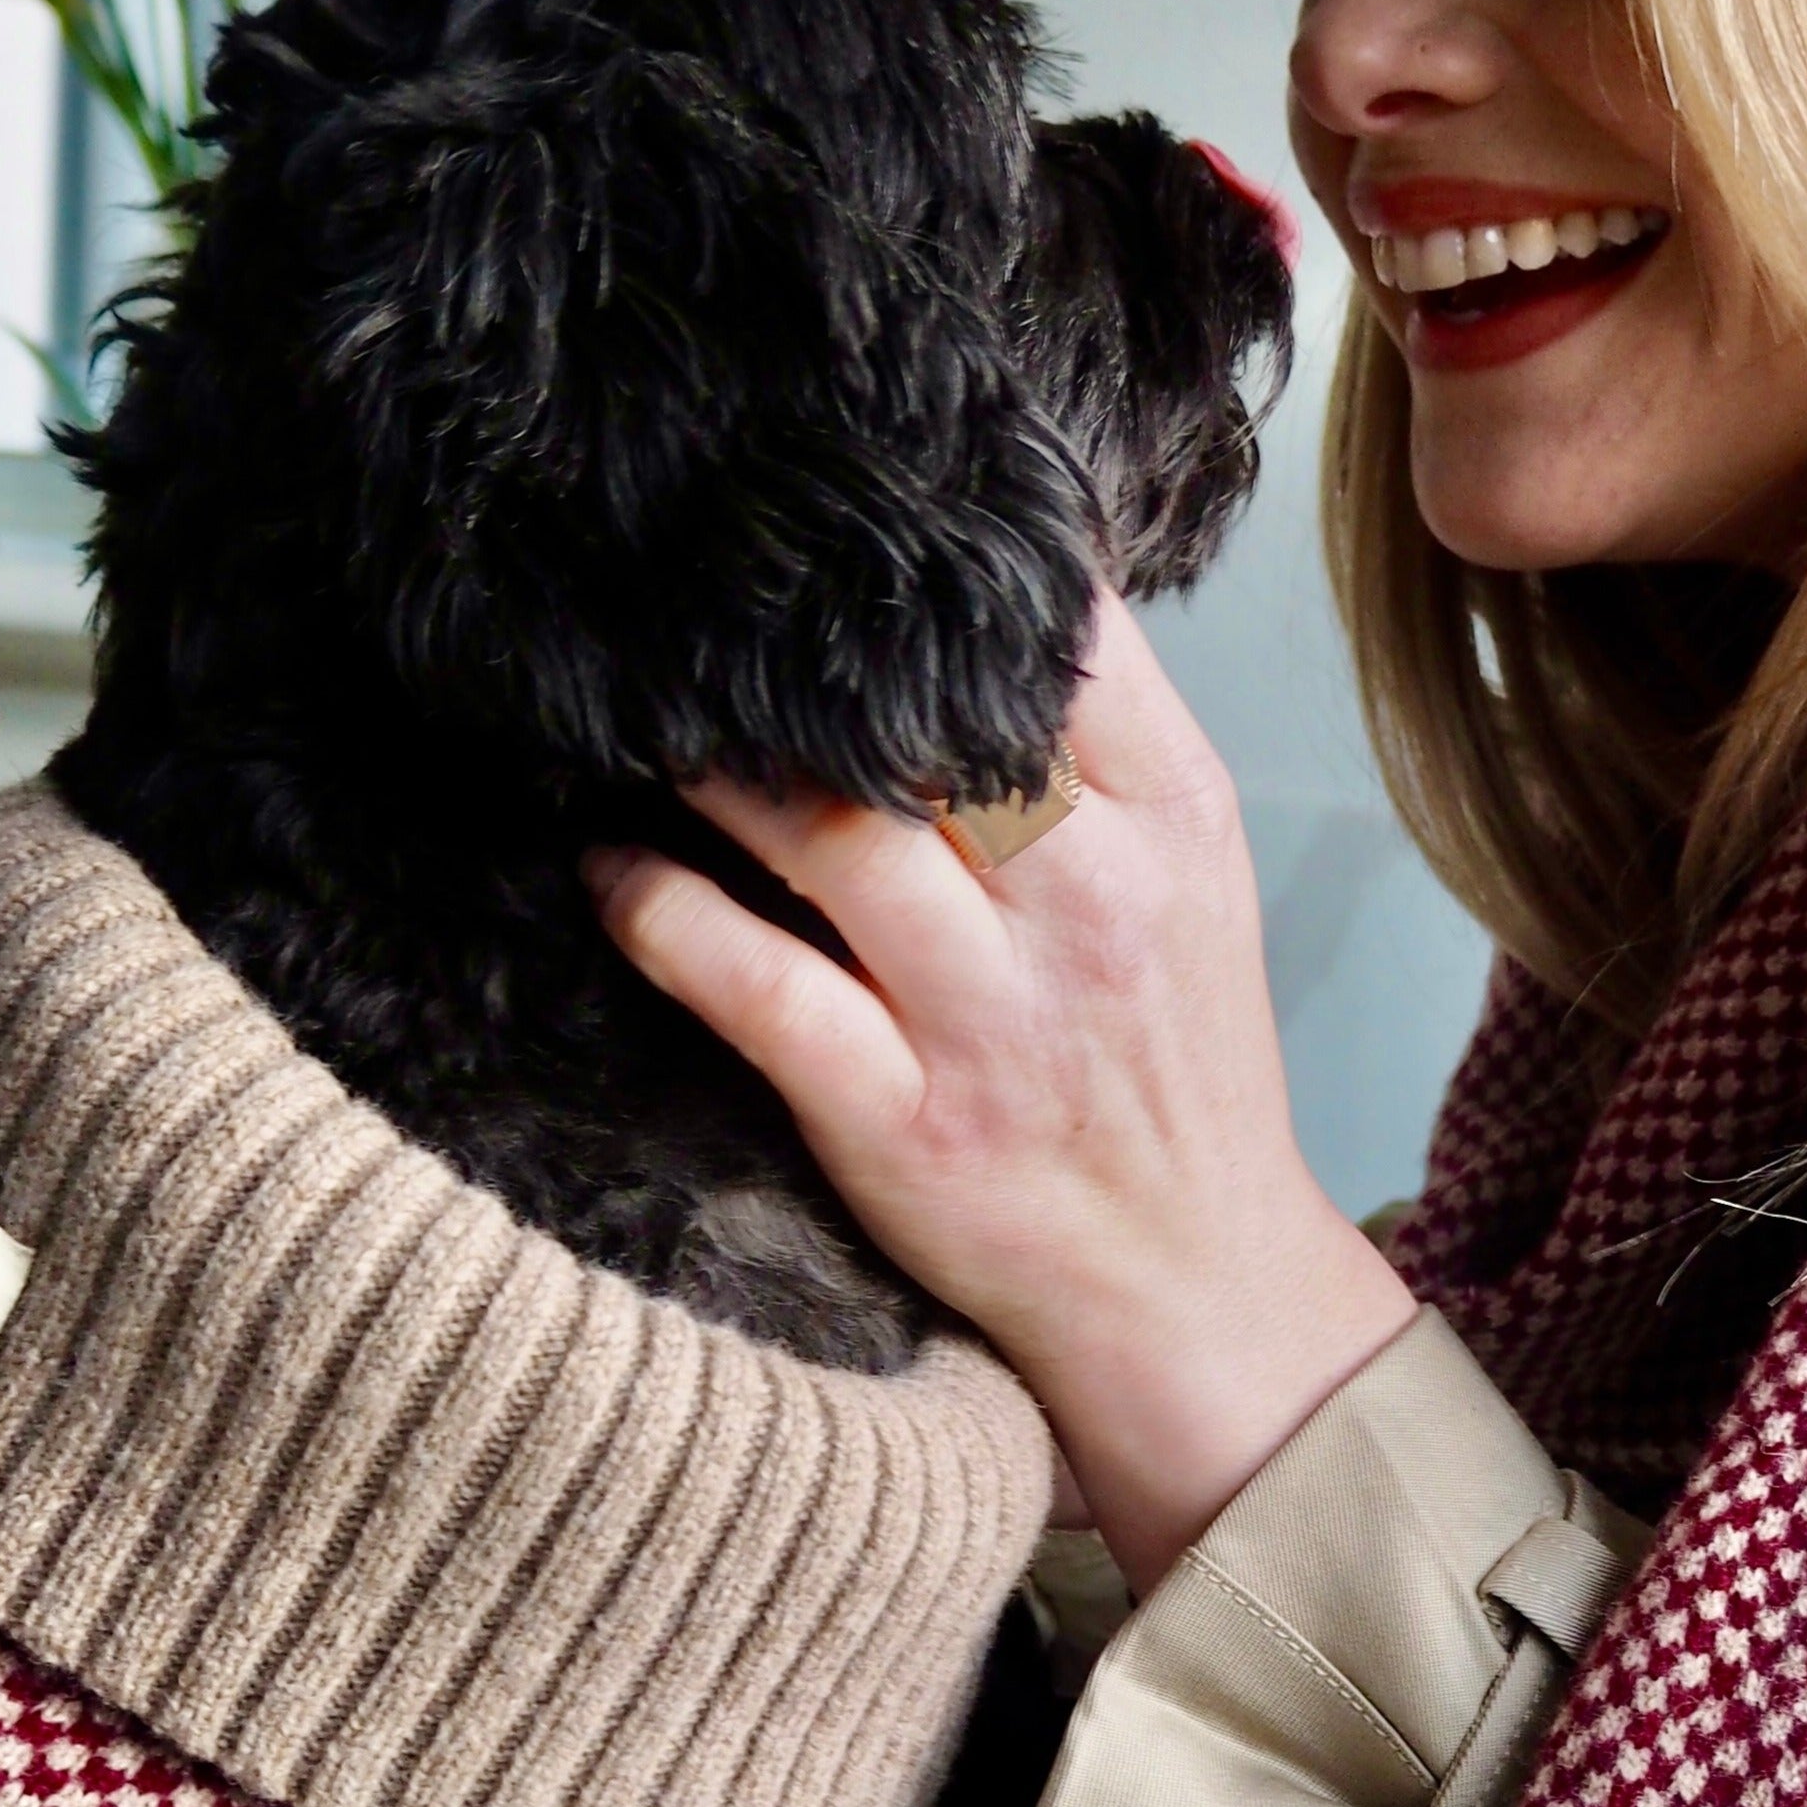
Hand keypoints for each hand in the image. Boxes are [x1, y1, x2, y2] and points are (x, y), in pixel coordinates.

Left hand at [586, 593, 1416, 1583]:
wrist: (1195, 1285)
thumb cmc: (1173, 1068)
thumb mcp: (1192, 887)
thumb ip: (1102, 755)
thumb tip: (976, 608)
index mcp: (1172, 825)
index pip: (1065, 636)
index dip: (950, 564)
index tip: (846, 522)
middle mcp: (1092, 903)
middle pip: (929, 721)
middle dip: (799, 656)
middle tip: (693, 603)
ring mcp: (993, 1018)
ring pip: (827, 832)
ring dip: (708, 763)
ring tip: (635, 718)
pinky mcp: (902, 1120)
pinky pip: (752, 985)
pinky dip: (659, 910)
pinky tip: (610, 868)